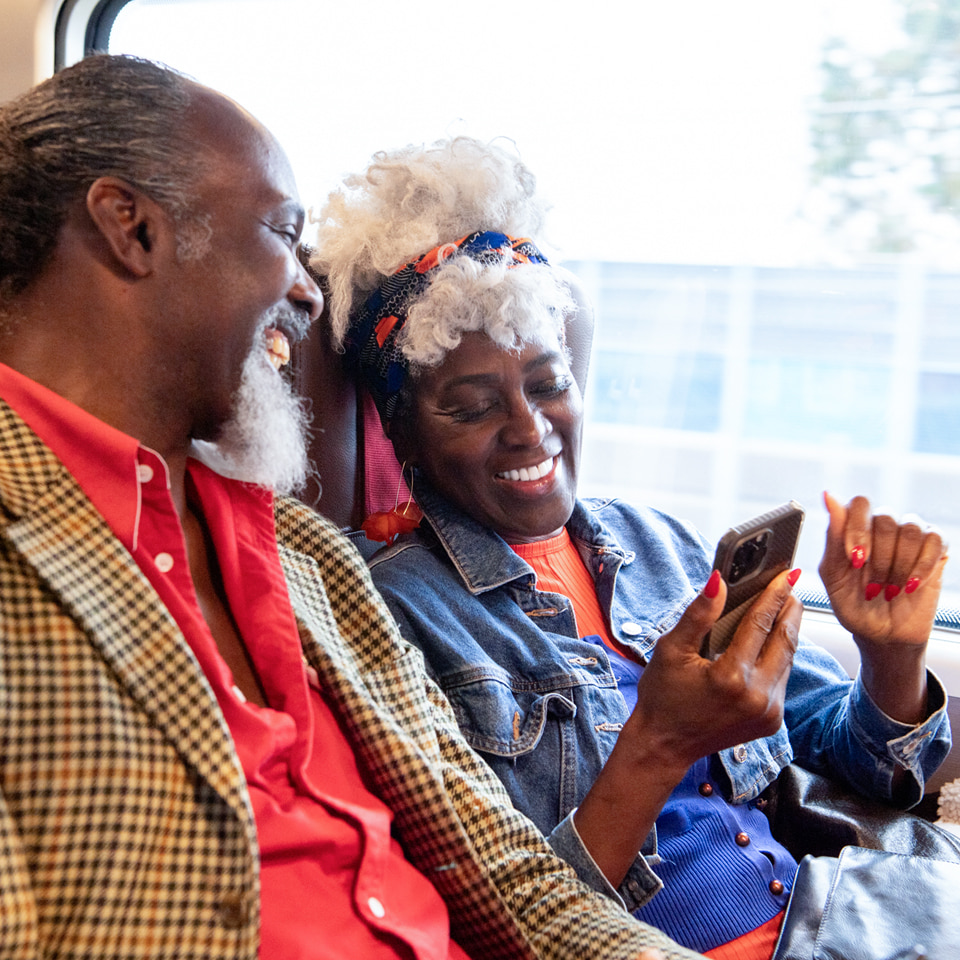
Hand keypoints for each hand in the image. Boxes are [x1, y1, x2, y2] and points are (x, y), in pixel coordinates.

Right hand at [573, 568, 800, 885]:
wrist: (664, 745)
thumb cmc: (662, 696)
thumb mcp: (671, 650)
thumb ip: (698, 615)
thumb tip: (718, 580)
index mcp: (732, 678)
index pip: (760, 624)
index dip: (773, 596)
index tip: (787, 575)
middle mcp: (758, 697)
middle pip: (784, 641)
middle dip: (790, 610)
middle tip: (793, 585)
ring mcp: (769, 712)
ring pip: (786, 661)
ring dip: (787, 632)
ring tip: (786, 607)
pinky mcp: (773, 722)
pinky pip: (781, 680)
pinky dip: (779, 657)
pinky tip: (773, 641)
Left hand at [819, 492, 946, 648]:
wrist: (882, 636)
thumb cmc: (853, 605)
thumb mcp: (834, 576)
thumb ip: (833, 537)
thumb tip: (828, 496)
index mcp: (855, 529)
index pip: (860, 504)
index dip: (858, 528)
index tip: (855, 558)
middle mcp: (883, 528)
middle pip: (886, 517)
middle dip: (878, 558)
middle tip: (873, 585)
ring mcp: (910, 538)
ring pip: (910, 528)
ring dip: (899, 565)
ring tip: (891, 589)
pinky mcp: (936, 551)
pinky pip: (935, 540)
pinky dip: (922, 566)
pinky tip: (911, 586)